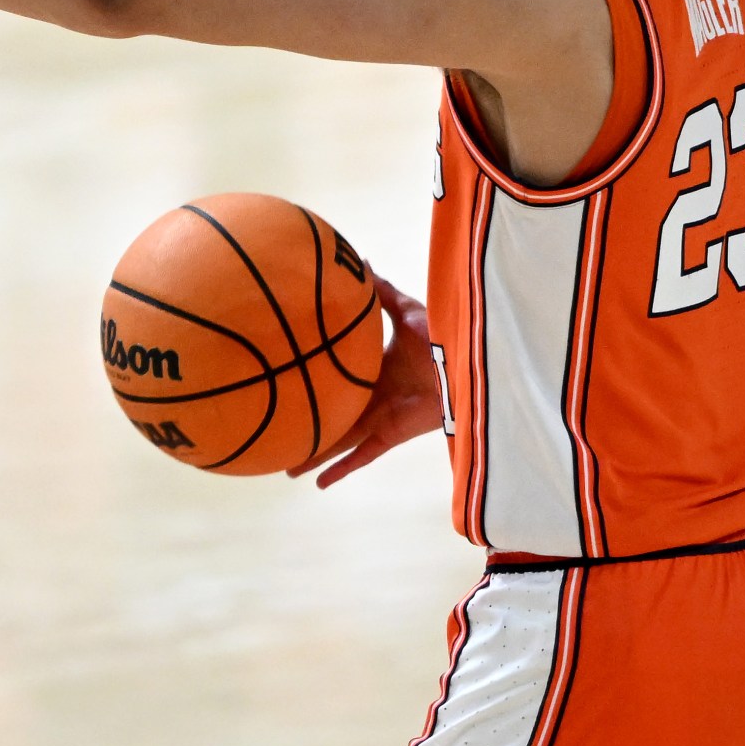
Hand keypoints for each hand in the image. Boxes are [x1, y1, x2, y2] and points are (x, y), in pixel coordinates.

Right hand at [291, 273, 445, 489]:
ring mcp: (379, 420)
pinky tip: (321, 485)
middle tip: (281, 437)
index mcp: (373, 369)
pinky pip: (363, 456)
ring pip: (340, 442)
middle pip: (333, 417)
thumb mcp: (405, 310)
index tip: (292, 386)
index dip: (317, 383)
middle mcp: (372, 398)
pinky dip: (342, 469)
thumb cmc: (440, 335)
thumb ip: (381, 292)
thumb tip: (362, 261)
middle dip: (310, 428)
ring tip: (287, 468)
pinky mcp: (390, 435)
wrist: (463, 362)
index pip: (339, 379)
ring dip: (315, 455)